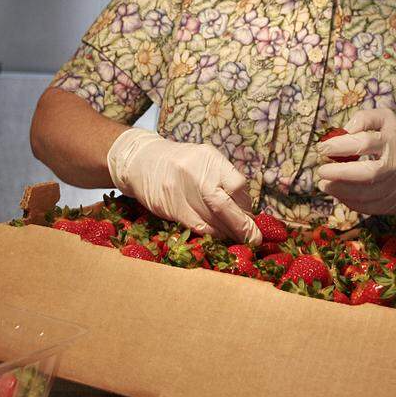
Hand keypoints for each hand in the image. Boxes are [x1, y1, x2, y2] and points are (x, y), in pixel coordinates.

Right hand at [107, 128, 261, 244]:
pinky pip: (197, 226)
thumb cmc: (180, 162)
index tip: (250, 214)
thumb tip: (246, 208)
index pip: (238, 185)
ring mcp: (181, 191)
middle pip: (226, 206)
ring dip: (229, 233)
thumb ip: (223, 178)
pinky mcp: (170, 208)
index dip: (246, 204)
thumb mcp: (204, 159)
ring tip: (237, 238)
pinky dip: (212, 233)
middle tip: (253, 238)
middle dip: (242, 226)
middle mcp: (195, 173)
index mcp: (209, 158)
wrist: (142, 161)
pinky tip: (218, 235)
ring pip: (212, 220)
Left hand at [316, 108, 395, 214]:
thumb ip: (363, 119)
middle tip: (321, 171)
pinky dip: (351, 202)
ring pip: (367, 195)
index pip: (365, 143)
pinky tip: (339, 194)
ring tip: (325, 184)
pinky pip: (369, 207)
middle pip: (368, 173)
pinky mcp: (395, 205)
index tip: (323, 148)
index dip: (340, 146)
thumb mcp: (387, 119)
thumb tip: (341, 133)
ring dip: (341, 191)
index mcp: (394, 142)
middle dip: (340, 173)